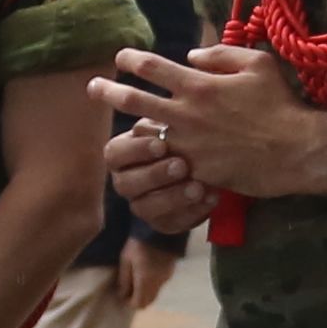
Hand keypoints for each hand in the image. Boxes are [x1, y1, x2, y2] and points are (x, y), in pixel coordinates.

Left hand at [91, 42, 326, 203]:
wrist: (295, 150)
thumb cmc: (280, 104)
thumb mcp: (257, 64)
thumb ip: (220, 54)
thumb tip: (191, 55)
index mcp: (199, 85)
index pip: (153, 67)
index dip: (131, 59)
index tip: (121, 57)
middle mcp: (186, 114)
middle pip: (135, 101)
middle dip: (109, 92)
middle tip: (92, 87)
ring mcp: (188, 145)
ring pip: (146, 134)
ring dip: (126, 129)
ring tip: (113, 126)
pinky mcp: (196, 170)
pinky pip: (167, 162)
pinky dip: (156, 158)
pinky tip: (148, 157)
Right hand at [104, 125, 220, 243]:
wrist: (204, 161)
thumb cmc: (180, 134)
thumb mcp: (170, 122)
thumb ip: (162, 117)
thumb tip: (159, 105)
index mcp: (122, 154)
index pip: (115, 153)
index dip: (136, 151)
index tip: (161, 144)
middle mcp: (126, 181)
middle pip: (126, 184)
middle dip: (154, 175)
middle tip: (181, 165)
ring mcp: (142, 205)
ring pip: (146, 208)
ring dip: (173, 197)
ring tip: (198, 186)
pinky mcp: (163, 223)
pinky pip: (173, 222)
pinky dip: (194, 211)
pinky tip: (211, 197)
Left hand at [114, 234, 179, 311]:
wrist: (161, 228)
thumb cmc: (139, 243)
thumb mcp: (126, 259)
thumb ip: (124, 279)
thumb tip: (122, 294)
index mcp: (145, 282)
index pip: (139, 303)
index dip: (130, 302)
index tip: (123, 295)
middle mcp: (157, 284)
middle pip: (148, 301)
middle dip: (139, 299)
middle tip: (129, 289)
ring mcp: (166, 278)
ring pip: (155, 294)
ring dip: (146, 292)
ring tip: (137, 279)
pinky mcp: (170, 271)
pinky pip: (160, 285)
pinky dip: (153, 284)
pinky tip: (147, 272)